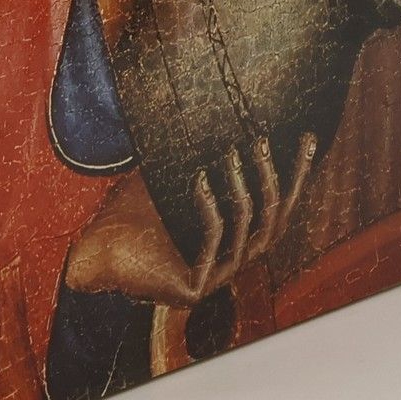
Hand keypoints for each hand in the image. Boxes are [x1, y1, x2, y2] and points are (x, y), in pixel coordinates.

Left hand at [64, 135, 317, 306]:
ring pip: (248, 227)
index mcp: (233, 241)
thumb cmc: (128, 215)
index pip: (276, 206)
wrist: (93, 254)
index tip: (308, 140)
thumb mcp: (169, 179)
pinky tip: (199, 179)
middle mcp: (231, 264)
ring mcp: (215, 279)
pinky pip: (214, 239)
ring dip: (242, 186)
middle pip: (274, 219)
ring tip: (233, 152)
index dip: (296, 175)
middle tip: (266, 141)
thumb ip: (196, 158)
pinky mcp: (193, 290)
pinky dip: (209, 206)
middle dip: (276, 178)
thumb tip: (215, 110)